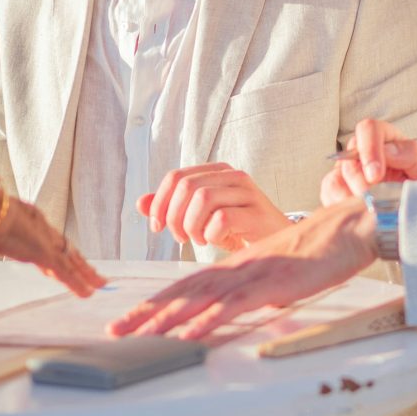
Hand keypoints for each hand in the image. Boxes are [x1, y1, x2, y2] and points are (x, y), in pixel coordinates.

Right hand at [0, 195, 104, 296]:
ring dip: (85, 273)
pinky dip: (78, 282)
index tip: (58, 259)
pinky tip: (89, 292)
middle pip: (62, 247)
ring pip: (70, 258)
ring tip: (100, 283)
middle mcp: (36, 227)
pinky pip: (66, 271)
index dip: (52, 250)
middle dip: (77, 260)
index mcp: (20, 222)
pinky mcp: (44, 251)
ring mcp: (42, 239)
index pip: (41, 238)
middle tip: (91, 271)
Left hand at [110, 201, 374, 338]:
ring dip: (168, 318)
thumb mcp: (277, 270)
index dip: (155, 302)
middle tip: (115, 332)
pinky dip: (210, 320)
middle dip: (147, 312)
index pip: (186, 284)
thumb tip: (236, 306)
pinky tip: (191, 334)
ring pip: (201, 298)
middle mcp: (237, 268)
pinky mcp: (273, 284)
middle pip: (183, 290)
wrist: (347, 230)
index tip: (129, 320)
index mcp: (236, 265)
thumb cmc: (318, 252)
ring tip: (139, 336)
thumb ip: (253, 286)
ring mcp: (253, 275)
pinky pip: (235, 305)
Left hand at [139, 162, 288, 252]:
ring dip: (191, 225)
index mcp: (217, 172)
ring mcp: (248, 192)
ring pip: (203, 198)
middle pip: (187, 186)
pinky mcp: (257, 213)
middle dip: (174, 216)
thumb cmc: (237, 229)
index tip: (157, 227)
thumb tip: (140, 202)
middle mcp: (233, 176)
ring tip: (198, 239)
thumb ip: (172, 208)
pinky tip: (215, 241)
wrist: (275, 244)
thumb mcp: (200, 217)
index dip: (159, 203)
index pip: (176, 177)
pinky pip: (222, 218)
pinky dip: (210, 234)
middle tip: (178, 237)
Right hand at [321, 119, 416, 203]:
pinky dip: (341, 206)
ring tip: (370, 209)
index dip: (369, 149)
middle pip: (348, 155)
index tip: (375, 175)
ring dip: (351, 196)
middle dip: (360, 180)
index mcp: (388, 141)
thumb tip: (389, 150)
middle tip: (373, 198)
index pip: (369, 129)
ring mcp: (351, 172)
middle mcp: (366, 154)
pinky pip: (330, 195)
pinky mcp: (341, 191)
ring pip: (336, 177)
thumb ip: (412, 154)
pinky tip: (359, 214)